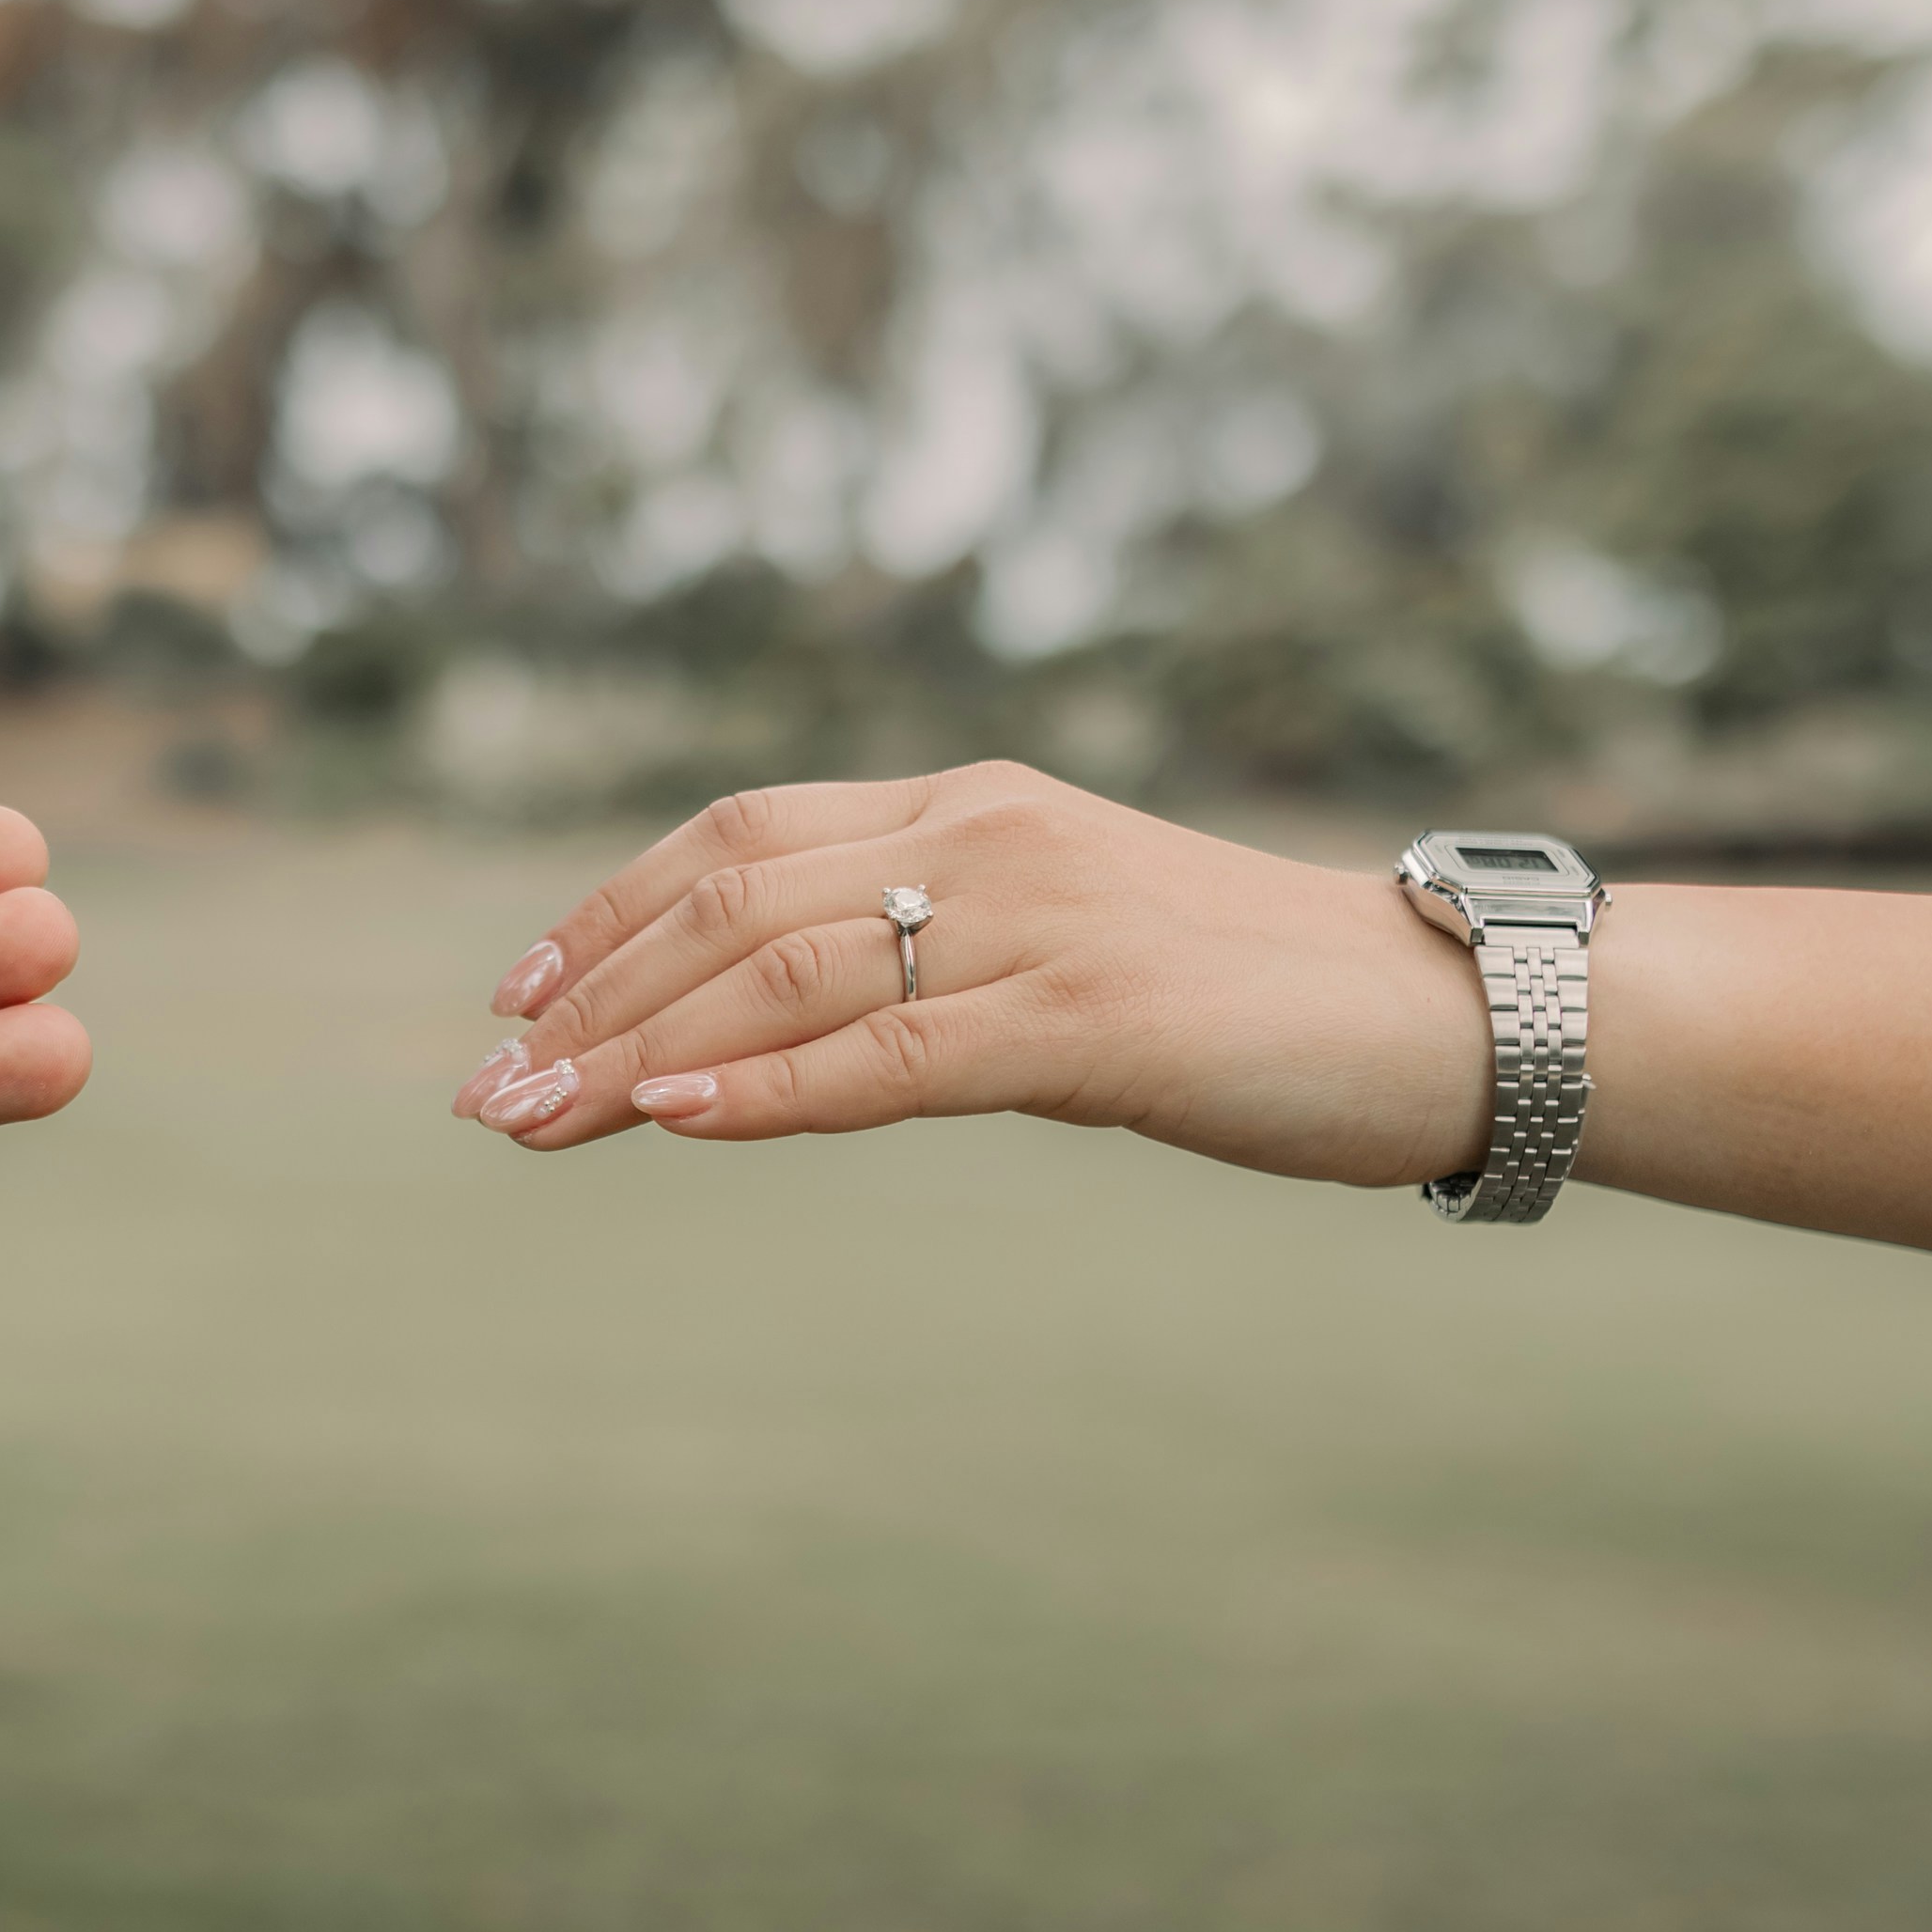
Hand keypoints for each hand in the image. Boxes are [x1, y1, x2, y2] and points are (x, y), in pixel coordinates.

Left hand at [453, 763, 1493, 1187]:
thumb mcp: (1058, 950)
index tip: (517, 1000)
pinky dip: (772, 1091)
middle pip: (728, 903)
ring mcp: (1037, 923)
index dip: (609, 913)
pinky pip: (894, 1055)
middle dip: (590, 1001)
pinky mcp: (1092, 1022)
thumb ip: (930, 958)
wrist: (1445, 1011)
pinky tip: (675, 1124)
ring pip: (783, 975)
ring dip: (639, 1056)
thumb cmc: (1249, 997)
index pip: (737, 838)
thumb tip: (783, 1028)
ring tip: (534, 1122)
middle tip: (486, 1091)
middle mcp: (984, 838)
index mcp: (969, 808)